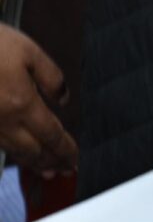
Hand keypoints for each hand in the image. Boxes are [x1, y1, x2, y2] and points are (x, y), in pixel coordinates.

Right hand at [0, 23, 73, 173]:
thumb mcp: (29, 52)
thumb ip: (51, 77)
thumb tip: (64, 99)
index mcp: (22, 103)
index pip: (51, 134)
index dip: (65, 150)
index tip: (76, 160)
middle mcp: (3, 120)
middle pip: (33, 150)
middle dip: (51, 162)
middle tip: (65, 170)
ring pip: (13, 150)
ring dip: (33, 162)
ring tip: (46, 169)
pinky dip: (13, 152)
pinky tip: (19, 152)